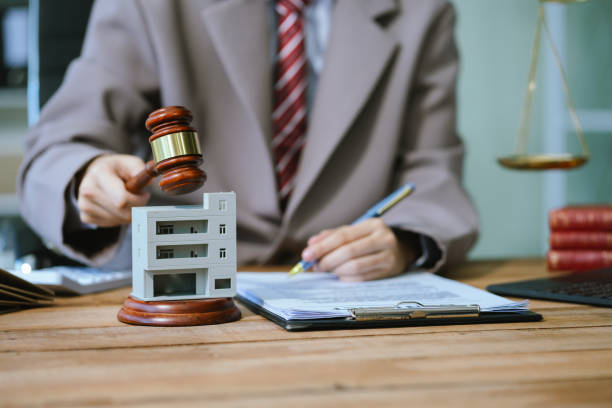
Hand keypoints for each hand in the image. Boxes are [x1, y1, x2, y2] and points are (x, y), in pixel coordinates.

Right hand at [77, 154, 150, 226]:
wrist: (95, 173)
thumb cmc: (116, 169)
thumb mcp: (130, 162)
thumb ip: (140, 170)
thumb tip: (149, 182)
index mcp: (99, 174)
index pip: (122, 199)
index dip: (138, 200)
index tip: (144, 194)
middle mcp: (88, 190)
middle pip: (122, 211)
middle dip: (136, 207)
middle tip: (138, 197)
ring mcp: (84, 205)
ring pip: (118, 220)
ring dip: (129, 213)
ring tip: (127, 200)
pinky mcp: (85, 216)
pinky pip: (111, 224)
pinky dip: (119, 218)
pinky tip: (117, 206)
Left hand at [301, 218, 418, 280]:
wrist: (401, 249)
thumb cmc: (370, 240)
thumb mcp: (355, 232)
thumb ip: (332, 236)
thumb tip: (311, 244)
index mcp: (373, 224)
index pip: (343, 236)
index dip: (322, 247)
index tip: (306, 255)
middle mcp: (384, 239)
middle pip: (348, 252)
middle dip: (327, 260)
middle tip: (315, 266)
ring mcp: (389, 256)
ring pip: (355, 267)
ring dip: (336, 270)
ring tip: (327, 270)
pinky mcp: (389, 271)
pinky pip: (362, 278)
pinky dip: (346, 278)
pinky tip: (340, 275)